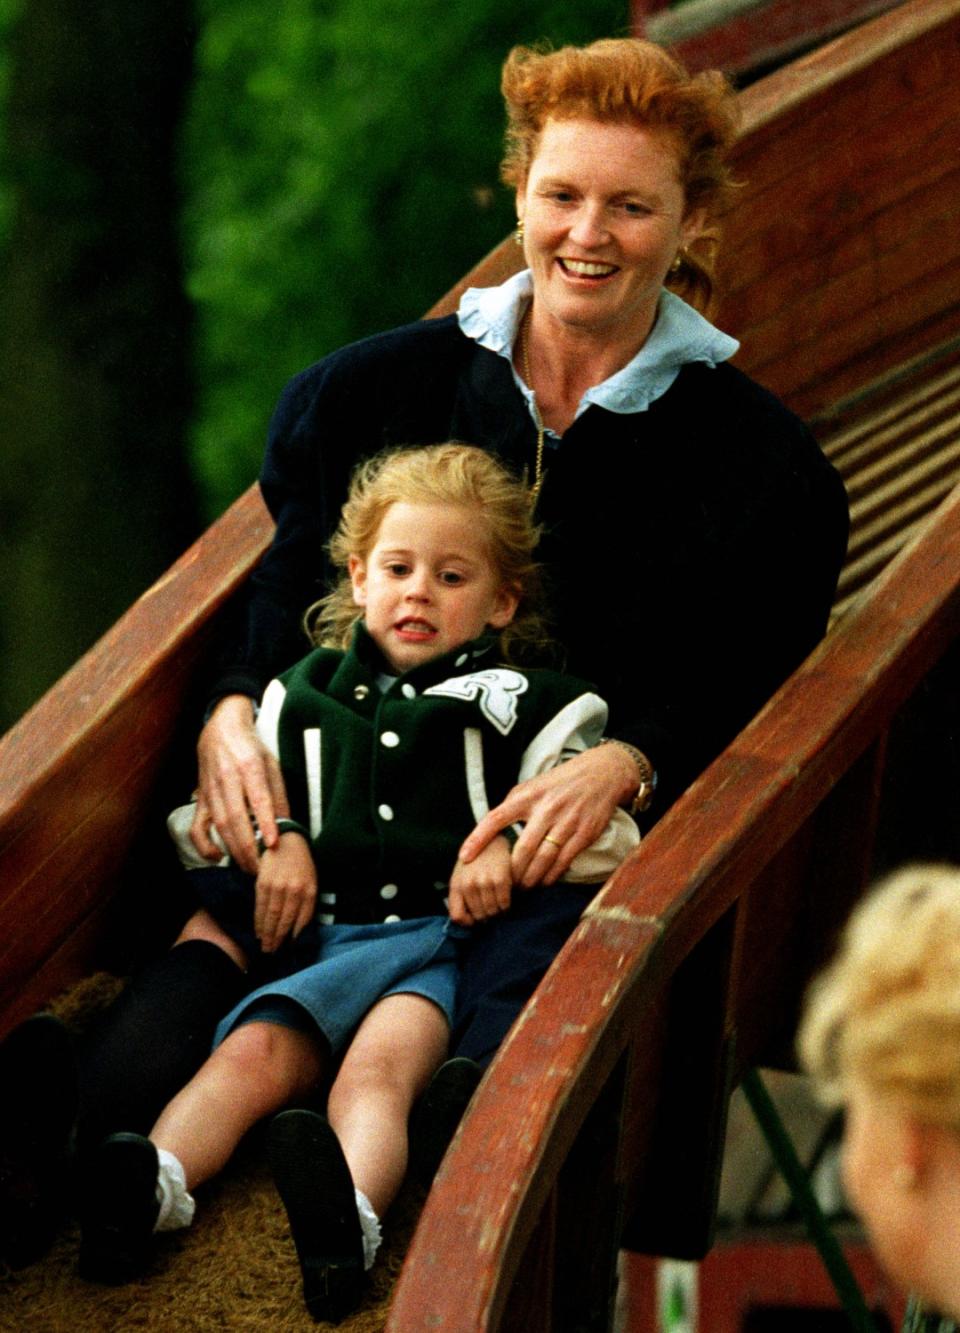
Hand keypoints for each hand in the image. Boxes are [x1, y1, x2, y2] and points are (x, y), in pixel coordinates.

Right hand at [192, 694, 289, 873]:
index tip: (273, 843)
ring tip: (249, 867)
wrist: (220, 727)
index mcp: (248, 766)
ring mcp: (210, 789)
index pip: (257, 798)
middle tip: (262, 867)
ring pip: (219, 825)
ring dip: (234, 850)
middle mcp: (227, 778)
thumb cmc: (251, 747)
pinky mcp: (200, 798)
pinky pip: (197, 827)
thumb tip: (287, 823)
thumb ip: (278, 793)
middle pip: (236, 818)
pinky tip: (219, 856)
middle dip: (249, 847)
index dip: (265, 822)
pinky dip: (205, 845)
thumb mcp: (271, 762)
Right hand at [254, 832, 316, 952]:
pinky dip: (258, 921)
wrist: (288, 840)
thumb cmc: (301, 864)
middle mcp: (294, 890)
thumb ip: (307, 903)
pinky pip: (260, 906)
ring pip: (271, 916)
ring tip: (264, 947)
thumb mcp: (312, 882)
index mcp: (309, 891)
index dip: (295, 936)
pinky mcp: (263, 882)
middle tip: (272, 953)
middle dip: (278, 939)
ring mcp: (278, 886)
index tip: (289, 948)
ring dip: (267, 934)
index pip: (302, 920)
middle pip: (285, 921)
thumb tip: (297, 928)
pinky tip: (257, 931)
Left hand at [448, 836, 513, 925]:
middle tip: (492, 907)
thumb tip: (469, 923)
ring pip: (492, 913)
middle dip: (486, 916)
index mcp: (456, 884)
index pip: (457, 917)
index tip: (476, 917)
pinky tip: (507, 896)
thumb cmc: (476, 861)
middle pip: (478, 917)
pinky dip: (507, 905)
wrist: (492, 838)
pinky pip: (504, 904)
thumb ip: (461, 898)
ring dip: (497, 912)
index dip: (468, 922)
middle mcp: (468, 884)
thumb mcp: (462, 877)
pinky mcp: (501, 879)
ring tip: (499, 901)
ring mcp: (484, 882)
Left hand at [458, 744, 639, 888]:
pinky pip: (563, 861)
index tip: (464, 857)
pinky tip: (545, 881)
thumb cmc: (559, 783)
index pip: (496, 818)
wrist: (600, 775)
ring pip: (543, 859)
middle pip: (522, 850)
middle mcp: (546, 809)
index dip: (478, 838)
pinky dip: (551, 876)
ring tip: (524, 887)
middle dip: (512, 873)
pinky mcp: (584, 833)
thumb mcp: (532, 786)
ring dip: (530, 879)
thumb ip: (513, 806)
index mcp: (527, 796)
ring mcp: (566, 822)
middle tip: (506, 885)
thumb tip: (490, 830)